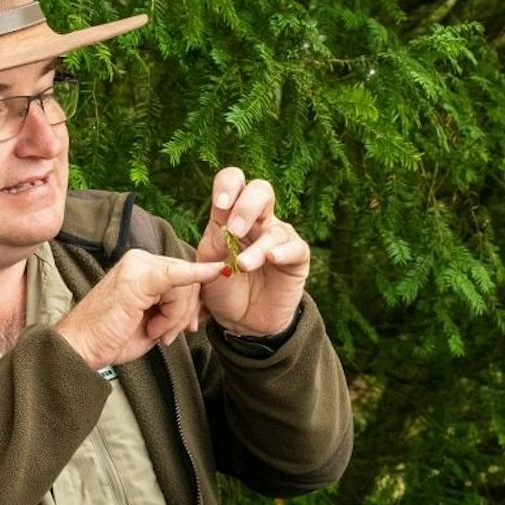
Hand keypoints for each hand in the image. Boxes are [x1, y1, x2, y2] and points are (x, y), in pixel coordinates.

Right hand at [55, 249, 225, 368]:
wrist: (83, 346)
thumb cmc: (113, 336)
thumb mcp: (153, 320)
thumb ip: (175, 307)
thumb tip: (202, 306)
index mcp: (144, 267)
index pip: (186, 278)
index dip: (191, 305)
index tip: (188, 326)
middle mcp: (141, 260)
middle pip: (189, 281)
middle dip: (184, 314)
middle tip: (165, 335)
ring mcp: (138, 266)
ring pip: (185, 287)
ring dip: (175, 318)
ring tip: (154, 331)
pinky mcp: (138, 279)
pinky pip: (175, 275)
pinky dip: (196, 274)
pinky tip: (216, 270)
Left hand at [196, 167, 309, 337]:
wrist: (241, 322)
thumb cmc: (223, 289)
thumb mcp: (208, 265)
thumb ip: (213, 245)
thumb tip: (225, 230)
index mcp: (231, 215)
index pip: (233, 181)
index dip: (228, 185)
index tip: (220, 205)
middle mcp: (258, 220)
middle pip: (261, 190)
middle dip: (246, 206)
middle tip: (234, 232)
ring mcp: (279, 237)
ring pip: (275, 228)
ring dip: (257, 247)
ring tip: (242, 266)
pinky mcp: (297, 258)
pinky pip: (295, 248)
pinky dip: (283, 252)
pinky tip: (271, 259)